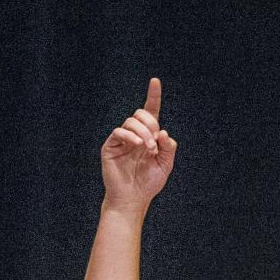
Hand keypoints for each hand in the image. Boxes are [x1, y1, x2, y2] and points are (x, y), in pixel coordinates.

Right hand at [101, 78, 177, 212]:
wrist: (134, 198)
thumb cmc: (148, 183)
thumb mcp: (165, 165)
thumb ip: (169, 148)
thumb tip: (164, 132)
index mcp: (148, 136)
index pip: (150, 112)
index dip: (153, 96)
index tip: (155, 81)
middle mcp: (135, 135)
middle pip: (141, 114)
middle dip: (151, 125)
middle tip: (155, 145)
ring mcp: (122, 139)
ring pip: (132, 121)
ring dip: (144, 134)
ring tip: (148, 150)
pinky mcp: (111, 146)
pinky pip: (119, 132)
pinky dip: (130, 136)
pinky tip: (138, 145)